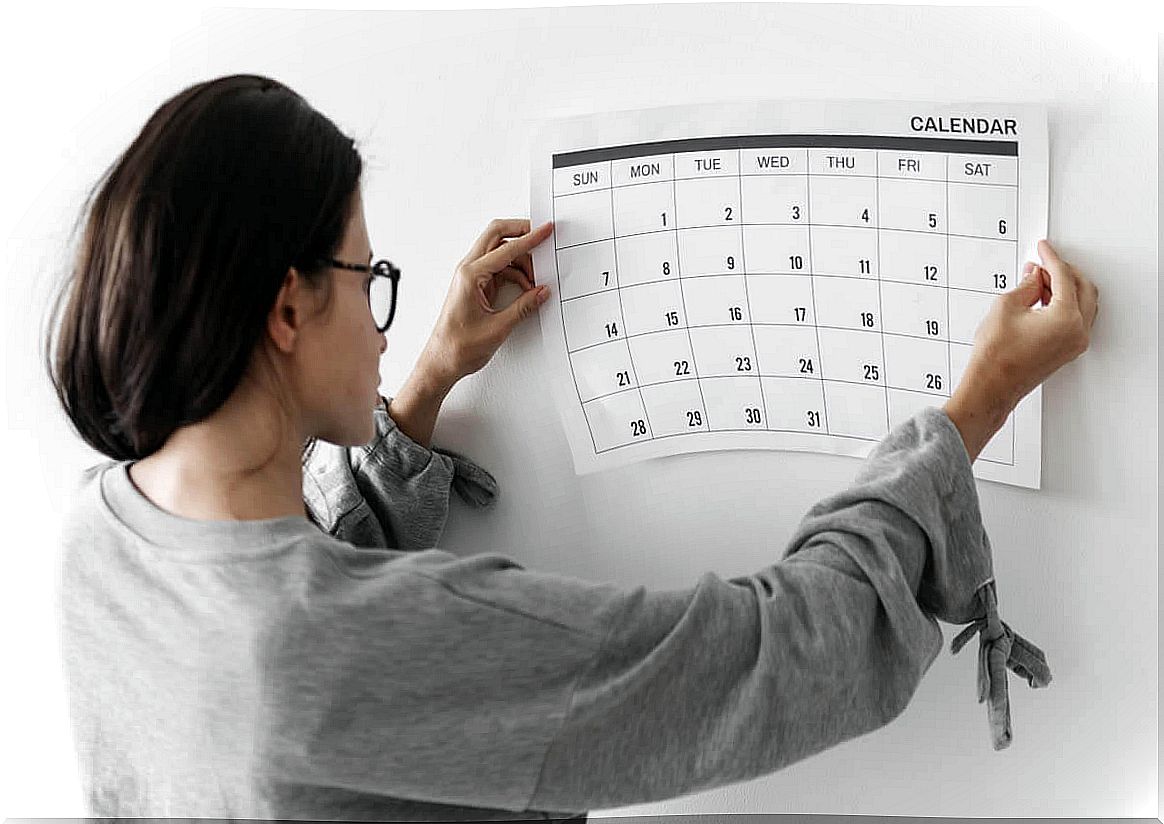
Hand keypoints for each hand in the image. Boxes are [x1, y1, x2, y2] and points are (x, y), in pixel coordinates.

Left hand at [423, 219, 554, 383]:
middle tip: (542, 237)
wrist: (441, 361)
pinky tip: (527, 288)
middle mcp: (468, 270)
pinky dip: (515, 273)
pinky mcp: (476, 286)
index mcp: (470, 275)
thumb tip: (542, 292)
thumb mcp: (498, 328)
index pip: (506, 248)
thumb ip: (524, 307)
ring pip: (500, 252)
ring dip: (521, 260)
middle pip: (497, 236)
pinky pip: (499, 269)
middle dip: (521, 232)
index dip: (530, 239)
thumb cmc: (458, 346)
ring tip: (537, 279)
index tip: (546, 230)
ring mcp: (471, 277)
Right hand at [957, 239, 1098, 414]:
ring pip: (1082, 303)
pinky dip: (1065, 304)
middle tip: (1042, 263)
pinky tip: (1043, 299)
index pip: (1064, 277)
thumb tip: (1035, 277)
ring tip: (1039, 281)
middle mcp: (1077, 331)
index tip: (1043, 249)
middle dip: (1063, 272)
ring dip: (1065, 288)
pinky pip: (1076, 318)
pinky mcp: (1067, 351)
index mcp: (1066, 318)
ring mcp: (1074, 343)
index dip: (1051, 259)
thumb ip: (1026, 286)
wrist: (991, 387)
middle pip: (1082, 288)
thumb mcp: (1006, 307)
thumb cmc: (995, 357)